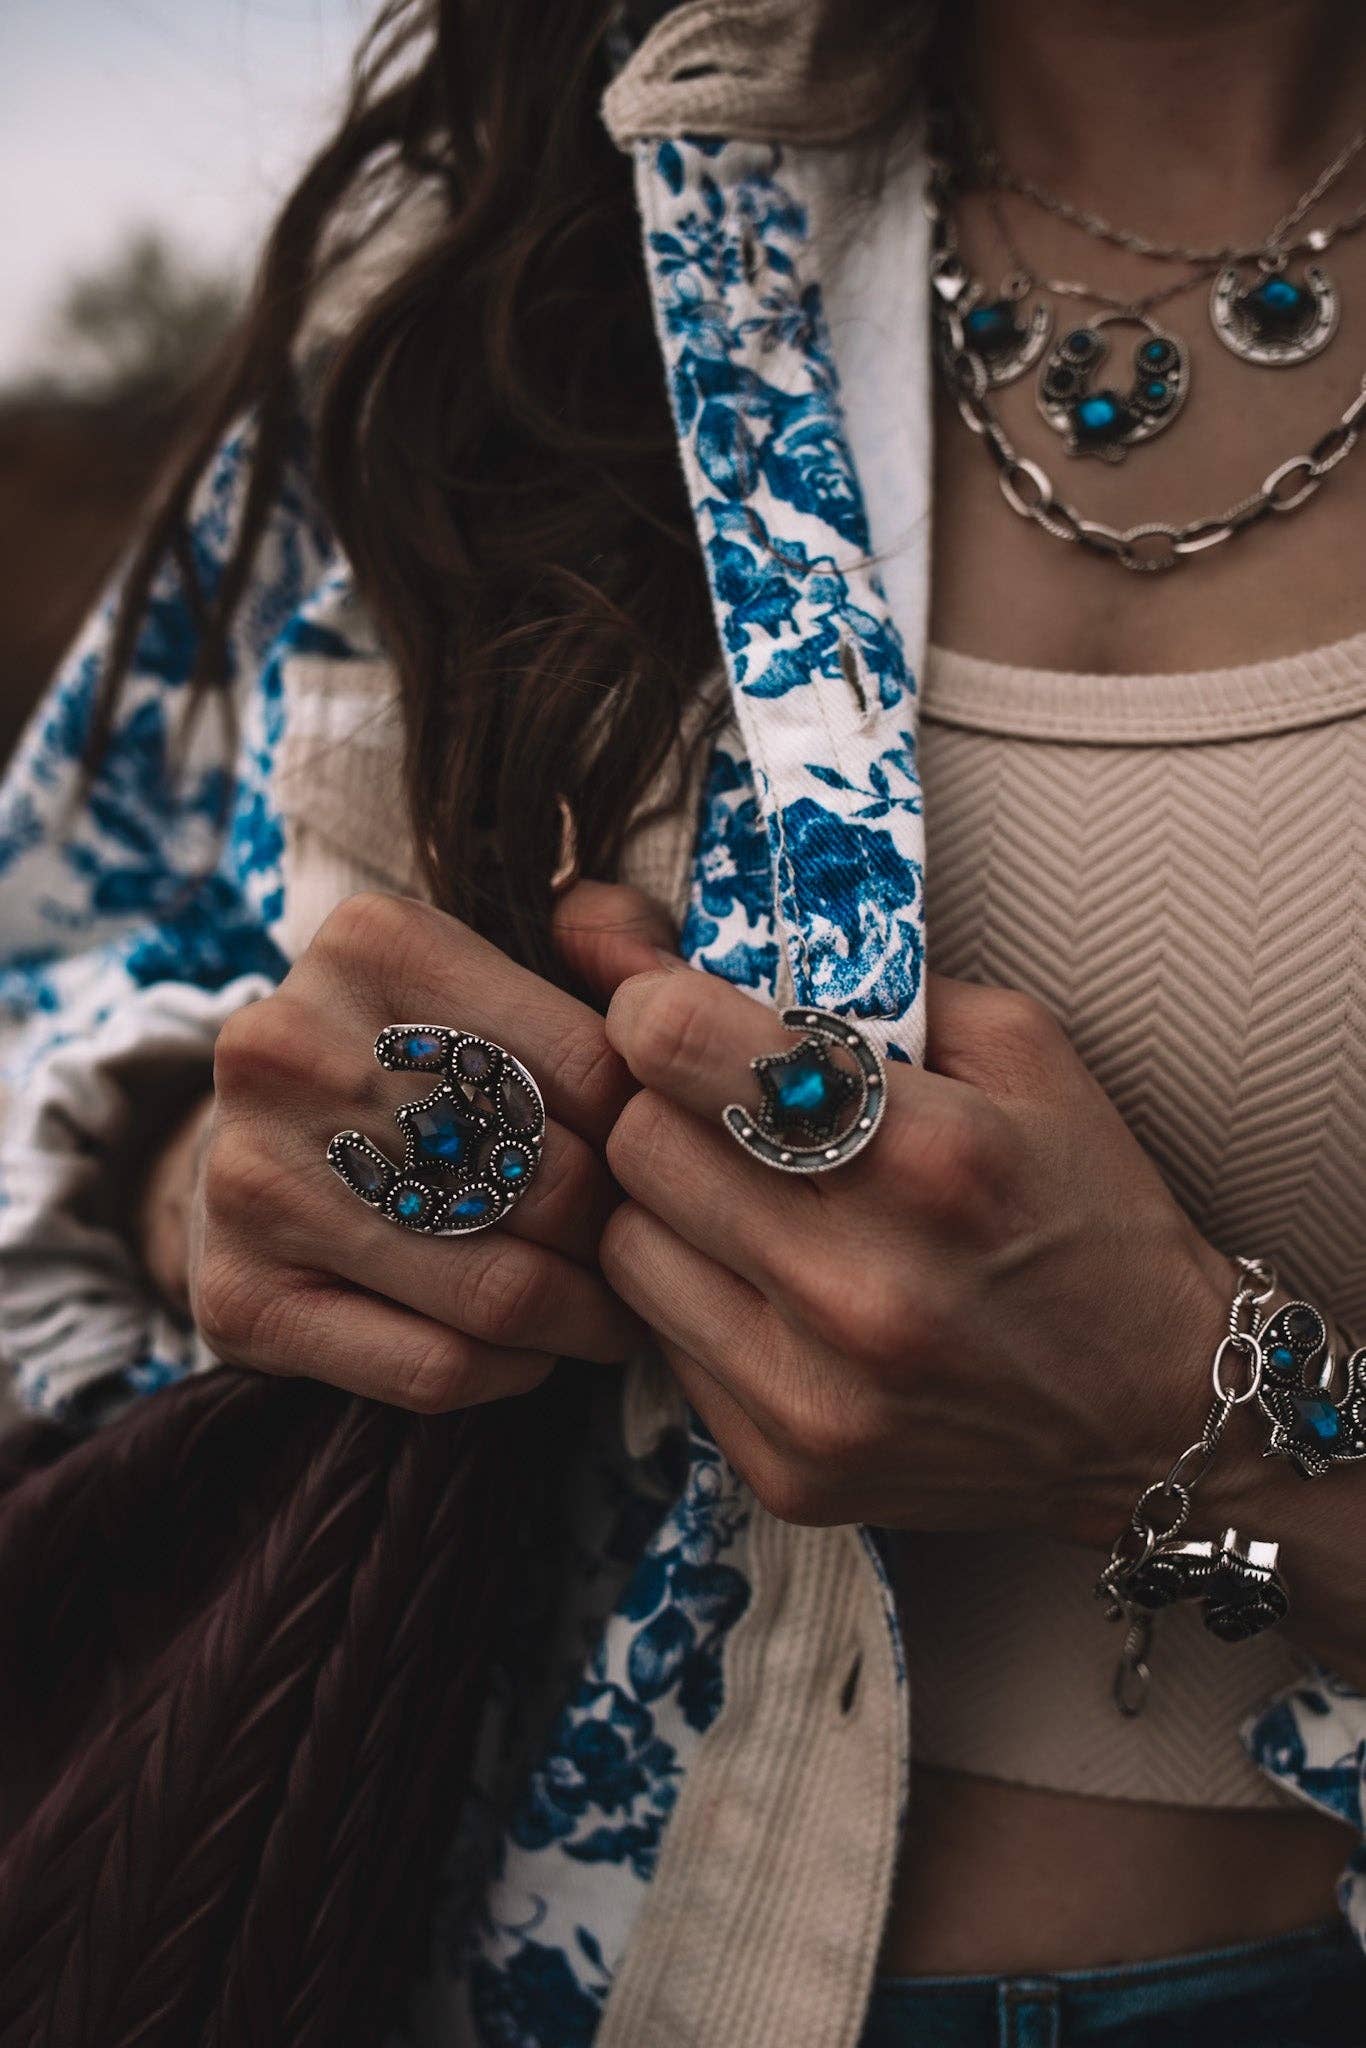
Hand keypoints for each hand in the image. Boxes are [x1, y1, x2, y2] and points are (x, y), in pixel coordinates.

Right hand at [183, 883, 670, 1411]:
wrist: (247, 1152)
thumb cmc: (418, 1062)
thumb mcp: (502, 965)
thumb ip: (615, 938)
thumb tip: (669, 987)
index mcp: (376, 945)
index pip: (596, 1067)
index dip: (656, 1139)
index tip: (673, 1171)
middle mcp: (292, 1049)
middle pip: (553, 1182)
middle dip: (625, 1237)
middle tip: (652, 1257)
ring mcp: (252, 1177)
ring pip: (503, 1292)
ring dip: (587, 1321)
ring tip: (612, 1315)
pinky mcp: (238, 1297)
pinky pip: (435, 1368)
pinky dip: (512, 1372)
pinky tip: (528, 1351)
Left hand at [580, 952, 1231, 1540]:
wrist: (1156, 1412)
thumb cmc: (1082, 1207)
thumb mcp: (1015, 1048)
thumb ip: (849, 979)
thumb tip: (629, 933)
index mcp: (930, 1155)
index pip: (675, 1044)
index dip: (651, 1007)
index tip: (670, 1010)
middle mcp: (863, 1287)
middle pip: (637, 1143)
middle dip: (664, 1104)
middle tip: (725, 1109)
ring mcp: (818, 1395)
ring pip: (625, 1248)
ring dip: (669, 1208)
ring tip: (750, 1203)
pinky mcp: (787, 1468)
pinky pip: (661, 1345)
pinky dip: (698, 1299)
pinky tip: (776, 1291)